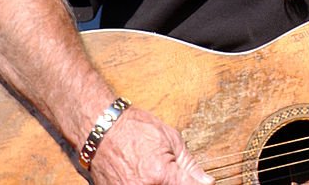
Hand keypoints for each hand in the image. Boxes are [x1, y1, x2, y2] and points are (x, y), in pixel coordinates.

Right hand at [88, 106, 213, 183]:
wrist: (101, 128)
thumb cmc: (135, 128)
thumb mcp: (170, 139)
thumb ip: (189, 166)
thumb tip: (208, 182)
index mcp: (160, 175)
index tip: (201, 183)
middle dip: (176, 183)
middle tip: (170, 172)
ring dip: (161, 183)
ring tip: (156, 172)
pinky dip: (146, 183)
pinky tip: (145, 175)